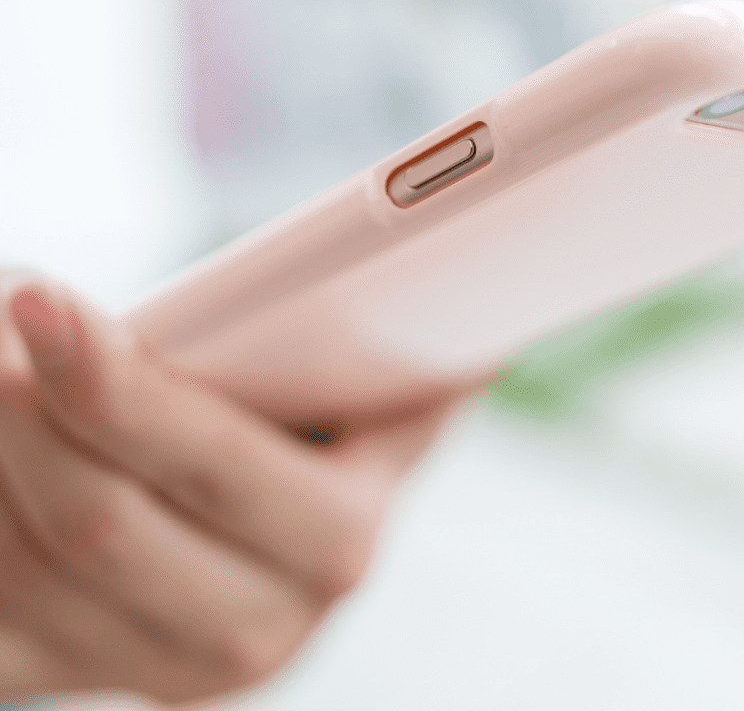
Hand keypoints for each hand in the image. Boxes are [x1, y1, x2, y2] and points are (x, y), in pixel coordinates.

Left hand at [0, 271, 475, 705]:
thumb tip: (467, 315)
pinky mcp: (79, 681)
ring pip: (26, 571)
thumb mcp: (373, 385)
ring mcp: (160, 669)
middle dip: (26, 406)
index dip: (120, 391)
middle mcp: (258, 626)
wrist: (280, 527)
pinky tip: (2, 442)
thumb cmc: (322, 420)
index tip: (41, 301)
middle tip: (10, 305)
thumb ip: (405, 353)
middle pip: (99, 525)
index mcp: (337, 537)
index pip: (214, 468)